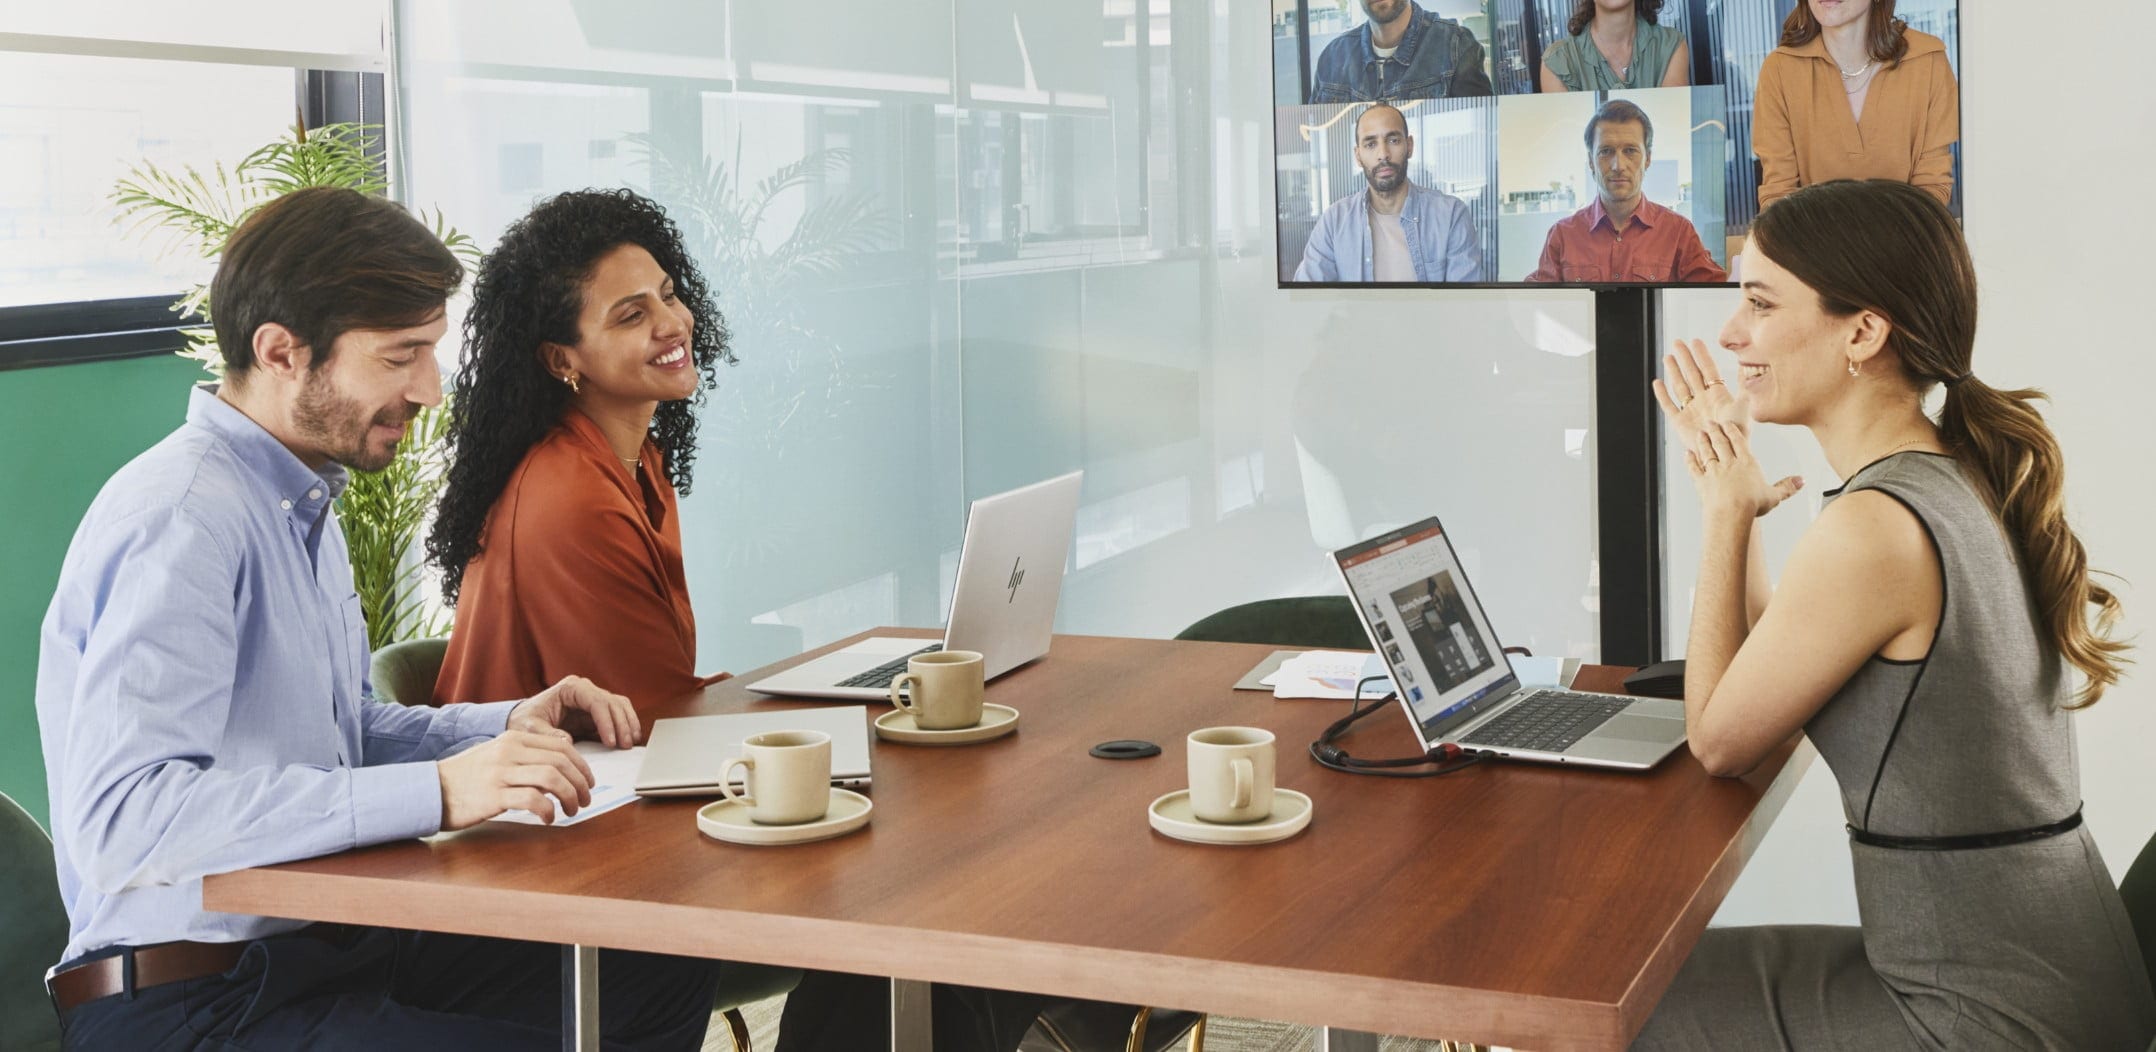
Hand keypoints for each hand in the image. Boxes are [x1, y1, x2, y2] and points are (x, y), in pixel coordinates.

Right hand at [437, 729, 596, 828]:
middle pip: (561, 762)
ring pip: (551, 778)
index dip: (582, 766)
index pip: (561, 747)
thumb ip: (527, 756)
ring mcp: (500, 773)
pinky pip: (532, 800)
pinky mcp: (493, 796)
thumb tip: (562, 766)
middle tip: (585, 800)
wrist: (430, 790)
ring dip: (569, 797)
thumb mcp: (497, 755)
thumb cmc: (467, 777)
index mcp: (513, 739)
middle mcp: (508, 752)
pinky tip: (548, 819)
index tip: (588, 782)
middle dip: (581, 783)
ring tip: (572, 810)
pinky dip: (548, 810)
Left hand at [507, 675, 640, 747]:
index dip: (607, 721)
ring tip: (630, 744)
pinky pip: (618, 714)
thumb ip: (547, 734)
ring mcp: (593, 699)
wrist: (523, 721)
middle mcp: (585, 689)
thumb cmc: (525, 721)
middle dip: (621, 725)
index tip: (610, 742)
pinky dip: (626, 725)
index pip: (596, 701)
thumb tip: (568, 741)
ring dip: (628, 724)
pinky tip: (629, 739)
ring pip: (620, 706)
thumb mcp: (530, 728)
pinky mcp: (597, 712)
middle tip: (625, 746)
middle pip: (613, 702)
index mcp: (570, 688)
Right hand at [1654, 339, 1748, 453]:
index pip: (1708, 370)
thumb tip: (1748, 365)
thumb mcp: (1744, 406)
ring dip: (1673, 371)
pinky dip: (1662, 395)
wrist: (1724, 452)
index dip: (1701, 355)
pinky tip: (1657, 382)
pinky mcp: (1680, 422)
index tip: (1695, 341)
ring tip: (1668, 356)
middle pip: (1691, 374)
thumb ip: (1744, 386)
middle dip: (1685, 358)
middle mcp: (1703, 400)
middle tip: (1677, 342)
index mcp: (1718, 395)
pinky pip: (1669, 406)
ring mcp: (1690, 410)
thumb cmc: (1737, 432)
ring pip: (1679, 386)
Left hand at [1688, 421, 1802, 520]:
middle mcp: (1728, 464)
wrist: (1730, 514)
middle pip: (1721, 443)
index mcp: (1747, 463)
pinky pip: (1694, 468)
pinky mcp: (1701, 482)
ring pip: (1707, 452)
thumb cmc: (1752, 506)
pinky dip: (1690, 460)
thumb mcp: (1774, 496)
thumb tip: (1802, 481)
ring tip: (1700, 433)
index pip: (1739, 442)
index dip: (1732, 431)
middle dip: (1715, 431)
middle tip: (1710, 422)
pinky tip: (1687, 454)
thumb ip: (1788, 487)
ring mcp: (1713, 472)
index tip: (1727, 423)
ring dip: (1703, 442)